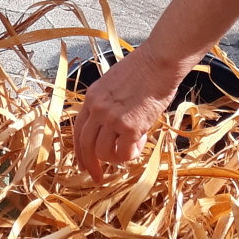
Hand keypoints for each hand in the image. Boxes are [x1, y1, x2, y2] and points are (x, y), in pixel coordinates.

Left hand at [72, 45, 184, 179]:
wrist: (160, 61)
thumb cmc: (144, 69)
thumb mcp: (114, 84)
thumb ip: (108, 105)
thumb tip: (113, 130)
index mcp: (92, 97)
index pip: (78, 130)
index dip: (80, 151)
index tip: (84, 164)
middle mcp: (97, 108)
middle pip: (86, 146)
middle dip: (91, 165)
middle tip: (98, 177)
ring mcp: (112, 118)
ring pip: (104, 153)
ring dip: (118, 156)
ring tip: (133, 143)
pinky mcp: (130, 127)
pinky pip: (125, 154)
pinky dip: (132, 154)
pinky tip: (141, 141)